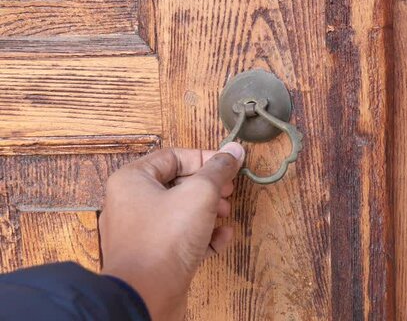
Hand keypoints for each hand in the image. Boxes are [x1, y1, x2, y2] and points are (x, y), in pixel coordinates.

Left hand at [99, 143, 244, 320]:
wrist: (146, 295)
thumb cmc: (165, 238)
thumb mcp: (200, 194)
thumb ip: (219, 169)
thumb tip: (235, 150)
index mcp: (133, 180)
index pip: (173, 156)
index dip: (204, 158)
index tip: (228, 167)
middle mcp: (131, 203)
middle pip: (177, 183)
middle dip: (209, 187)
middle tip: (228, 192)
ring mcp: (140, 232)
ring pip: (181, 211)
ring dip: (209, 211)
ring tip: (225, 215)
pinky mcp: (152, 256)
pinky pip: (180, 237)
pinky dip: (202, 235)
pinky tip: (221, 238)